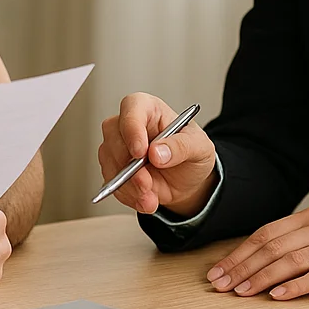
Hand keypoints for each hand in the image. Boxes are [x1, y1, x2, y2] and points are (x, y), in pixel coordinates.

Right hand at [98, 93, 217, 215]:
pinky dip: (128, 196)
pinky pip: (112, 183)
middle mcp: (129, 125)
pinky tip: (145, 200)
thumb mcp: (200, 148)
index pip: (132, 108)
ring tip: (151, 198)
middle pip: (114, 136)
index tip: (140, 152)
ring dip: (128, 185)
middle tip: (146, 183)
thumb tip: (157, 152)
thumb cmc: (192, 153)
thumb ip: (181, 146)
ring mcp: (118, 147)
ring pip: (109, 162)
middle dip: (129, 166)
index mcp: (149, 109)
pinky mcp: (113, 169)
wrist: (187, 180)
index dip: (132, 129)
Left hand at [206, 207, 308, 300]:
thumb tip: (264, 257)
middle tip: (220, 285)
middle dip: (242, 267)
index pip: (266, 234)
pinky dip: (297, 286)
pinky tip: (280, 296)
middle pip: (272, 247)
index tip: (219, 271)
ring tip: (242, 293)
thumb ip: (301, 237)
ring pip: (291, 261)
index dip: (239, 253)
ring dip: (262, 278)